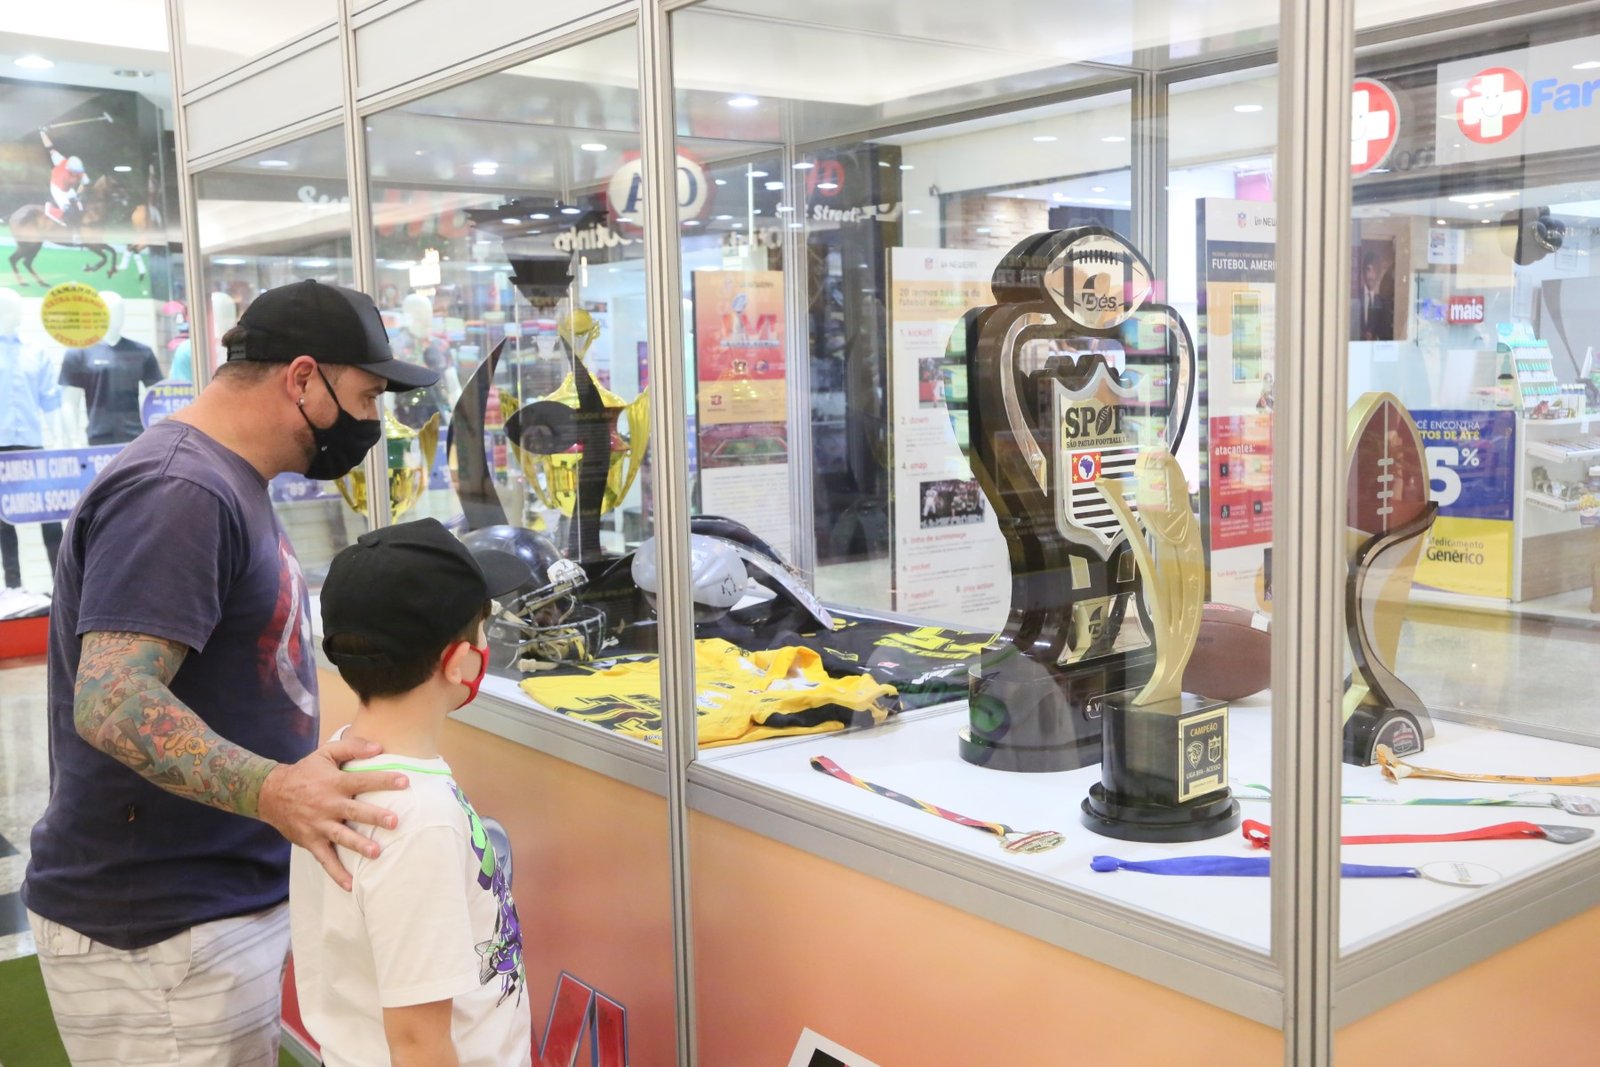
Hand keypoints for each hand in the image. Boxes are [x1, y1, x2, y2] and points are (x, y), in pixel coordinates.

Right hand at [258, 734, 409, 890]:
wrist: (271, 794)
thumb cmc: (305, 772)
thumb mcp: (325, 753)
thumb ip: (352, 748)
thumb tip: (379, 747)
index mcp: (334, 783)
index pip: (362, 780)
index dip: (383, 779)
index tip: (404, 780)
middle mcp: (327, 805)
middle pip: (354, 811)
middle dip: (374, 817)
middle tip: (394, 821)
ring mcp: (319, 825)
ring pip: (341, 836)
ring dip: (358, 845)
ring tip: (376, 853)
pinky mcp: (311, 841)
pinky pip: (325, 859)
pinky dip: (336, 873)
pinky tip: (350, 886)